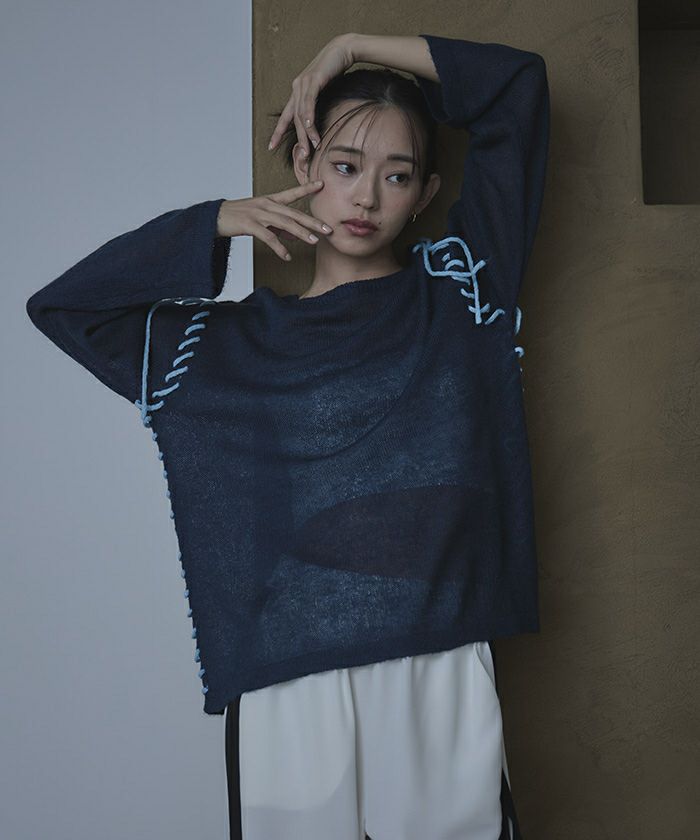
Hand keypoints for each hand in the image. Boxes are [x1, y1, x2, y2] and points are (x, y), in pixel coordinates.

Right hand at [216, 181, 333, 261]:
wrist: (214, 218)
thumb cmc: (238, 218)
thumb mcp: (261, 220)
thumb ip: (279, 227)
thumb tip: (296, 235)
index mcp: (269, 201)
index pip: (291, 193)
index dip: (306, 188)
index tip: (321, 184)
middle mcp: (266, 205)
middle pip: (294, 213)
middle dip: (312, 222)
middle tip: (327, 229)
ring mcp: (258, 214)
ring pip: (284, 223)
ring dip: (300, 233)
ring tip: (313, 242)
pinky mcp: (250, 225)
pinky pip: (268, 237)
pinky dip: (279, 248)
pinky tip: (287, 256)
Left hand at [267, 34, 355, 158]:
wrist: (342, 50)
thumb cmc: (335, 70)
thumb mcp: (324, 90)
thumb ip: (318, 103)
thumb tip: (317, 119)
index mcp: (297, 92)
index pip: (286, 116)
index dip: (278, 132)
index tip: (271, 146)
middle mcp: (297, 88)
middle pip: (295, 120)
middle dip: (298, 140)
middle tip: (303, 158)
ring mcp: (303, 83)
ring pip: (301, 113)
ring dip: (306, 133)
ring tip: (311, 148)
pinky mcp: (313, 79)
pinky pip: (309, 101)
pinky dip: (309, 115)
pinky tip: (310, 126)